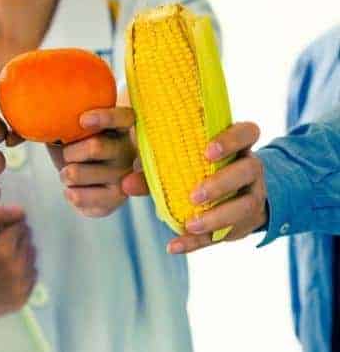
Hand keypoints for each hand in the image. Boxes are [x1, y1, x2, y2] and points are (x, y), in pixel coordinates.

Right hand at [0, 206, 37, 331]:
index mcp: (4, 251)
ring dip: (19, 251)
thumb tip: (20, 209)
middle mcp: (18, 269)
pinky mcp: (21, 299)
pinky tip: (2, 271)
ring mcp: (21, 286)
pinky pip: (31, 274)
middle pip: (27, 238)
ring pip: (31, 255)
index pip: (20, 223)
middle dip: (13, 235)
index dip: (6, 222)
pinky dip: (21, 269)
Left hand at [51, 107, 136, 216]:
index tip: (83, 120)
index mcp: (122, 126)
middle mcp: (129, 150)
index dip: (105, 118)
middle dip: (69, 152)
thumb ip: (70, 120)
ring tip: (68, 174)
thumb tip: (51, 117)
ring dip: (64, 174)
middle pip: (95, 147)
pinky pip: (78, 197)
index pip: (123, 118)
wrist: (85, 179)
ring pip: (77, 173)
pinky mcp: (115, 199)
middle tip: (67, 156)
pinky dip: (68, 193)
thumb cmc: (78, 145)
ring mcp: (125, 176)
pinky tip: (74, 189)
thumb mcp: (75, 128)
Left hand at [167, 122, 266, 253]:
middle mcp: (250, 168)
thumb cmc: (196, 168)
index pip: (247, 132)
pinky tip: (174, 246)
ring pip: (245, 206)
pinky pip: (222, 235)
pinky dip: (196, 243)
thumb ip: (154, 169)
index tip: (208, 151)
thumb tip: (126, 183)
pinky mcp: (243, 224)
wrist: (229, 197)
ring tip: (190, 224)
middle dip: (222, 183)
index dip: (231, 139)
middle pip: (248, 170)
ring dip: (217, 217)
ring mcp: (251, 195)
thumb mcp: (177, 162)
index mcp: (235, 145)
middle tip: (194, 195)